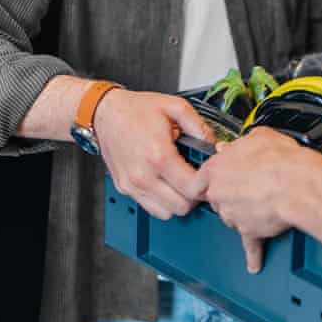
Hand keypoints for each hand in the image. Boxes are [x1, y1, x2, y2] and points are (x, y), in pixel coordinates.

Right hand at [94, 89, 214, 219]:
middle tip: (197, 180)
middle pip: (182, 207)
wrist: (105, 113)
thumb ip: (199, 127)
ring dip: (179, 202)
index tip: (208, 175)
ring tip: (182, 183)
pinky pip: (151, 208)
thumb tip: (215, 145)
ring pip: (167, 213)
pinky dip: (163, 202)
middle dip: (195, 196)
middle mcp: (143, 175)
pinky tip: (167, 184)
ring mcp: (132, 185)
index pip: (192, 188)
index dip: (206, 184)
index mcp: (159, 155)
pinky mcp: (124, 188)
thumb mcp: (175, 107)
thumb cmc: (137, 109)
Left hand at [189, 127, 321, 272]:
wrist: (300, 184)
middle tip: (253, 186)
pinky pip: (250, 244)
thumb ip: (242, 143)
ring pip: (234, 217)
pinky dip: (254, 254)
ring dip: (247, 213)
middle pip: (218, 198)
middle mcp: (219, 194)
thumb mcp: (261, 136)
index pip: (202, 178)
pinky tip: (254, 263)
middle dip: (233, 194)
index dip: (213, 178)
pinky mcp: (249, 231)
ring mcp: (233, 214)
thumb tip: (237, 146)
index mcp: (216, 168)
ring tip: (267, 203)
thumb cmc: (283, 161)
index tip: (218, 180)